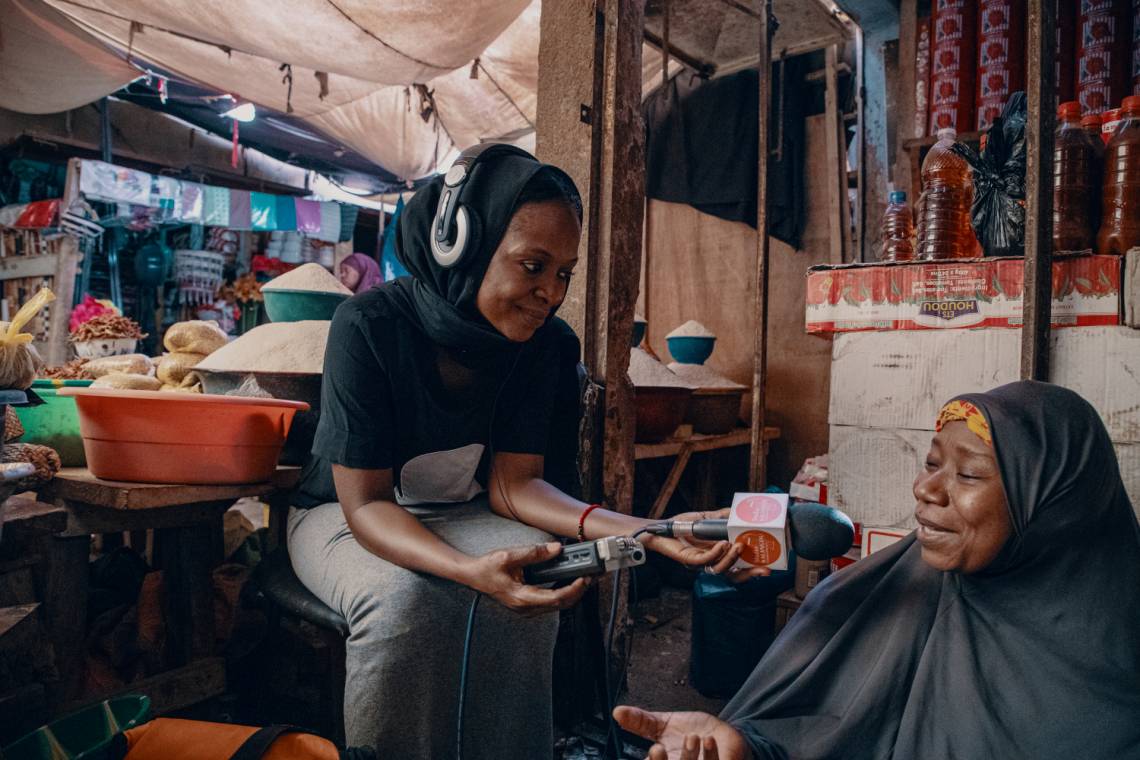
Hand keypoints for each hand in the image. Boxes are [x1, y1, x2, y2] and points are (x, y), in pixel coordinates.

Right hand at [464, 542, 588, 615]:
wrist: (472, 575)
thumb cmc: (486, 568)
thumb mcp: (508, 556)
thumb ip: (533, 553)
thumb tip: (555, 548)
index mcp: (522, 598)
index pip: (555, 598)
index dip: (574, 589)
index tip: (584, 578)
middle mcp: (526, 607)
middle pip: (561, 604)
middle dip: (579, 591)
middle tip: (591, 576)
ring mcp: (526, 608)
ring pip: (557, 605)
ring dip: (573, 592)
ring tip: (585, 578)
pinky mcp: (527, 604)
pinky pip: (550, 602)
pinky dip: (563, 592)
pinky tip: (570, 581)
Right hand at [613, 706, 751, 759]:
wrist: (723, 735)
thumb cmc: (692, 733)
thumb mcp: (663, 725)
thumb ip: (640, 721)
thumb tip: (617, 712)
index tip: (648, 750)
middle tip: (657, 749)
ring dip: (689, 757)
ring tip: (691, 737)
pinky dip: (711, 756)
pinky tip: (708, 740)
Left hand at [642, 510, 769, 582]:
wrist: (661, 528)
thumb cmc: (682, 525)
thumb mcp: (708, 518)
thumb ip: (724, 516)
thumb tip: (741, 511)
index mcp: (718, 555)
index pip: (739, 567)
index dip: (753, 570)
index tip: (768, 567)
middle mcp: (711, 562)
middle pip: (734, 575)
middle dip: (750, 573)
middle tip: (764, 569)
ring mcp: (701, 563)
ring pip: (721, 569)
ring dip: (733, 559)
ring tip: (739, 545)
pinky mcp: (690, 560)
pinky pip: (706, 561)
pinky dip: (716, 553)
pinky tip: (722, 544)